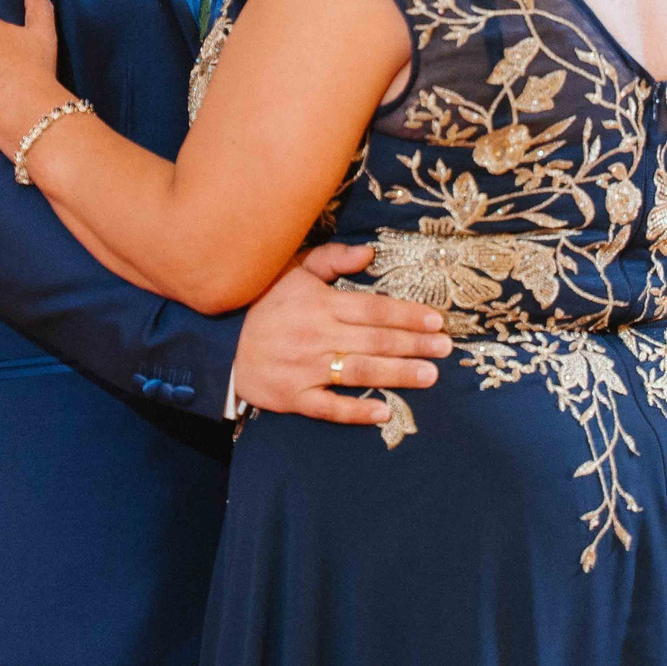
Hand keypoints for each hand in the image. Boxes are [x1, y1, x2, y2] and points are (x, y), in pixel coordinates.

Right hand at [234, 243, 449, 425]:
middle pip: (374, 340)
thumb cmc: (263, 306)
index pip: (373, 309)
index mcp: (320, 304)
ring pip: (359, 371)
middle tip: (445, 349)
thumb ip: (330, 259)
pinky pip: (328, 406)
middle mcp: (317, 336)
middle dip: (414, 345)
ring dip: (397, 374)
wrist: (220, 346)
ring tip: (429, 376)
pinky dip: (355, 411)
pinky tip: (382, 411)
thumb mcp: (291, 271)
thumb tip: (369, 253)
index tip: (436, 321)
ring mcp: (305, 368)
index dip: (407, 315)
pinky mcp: (294, 397)